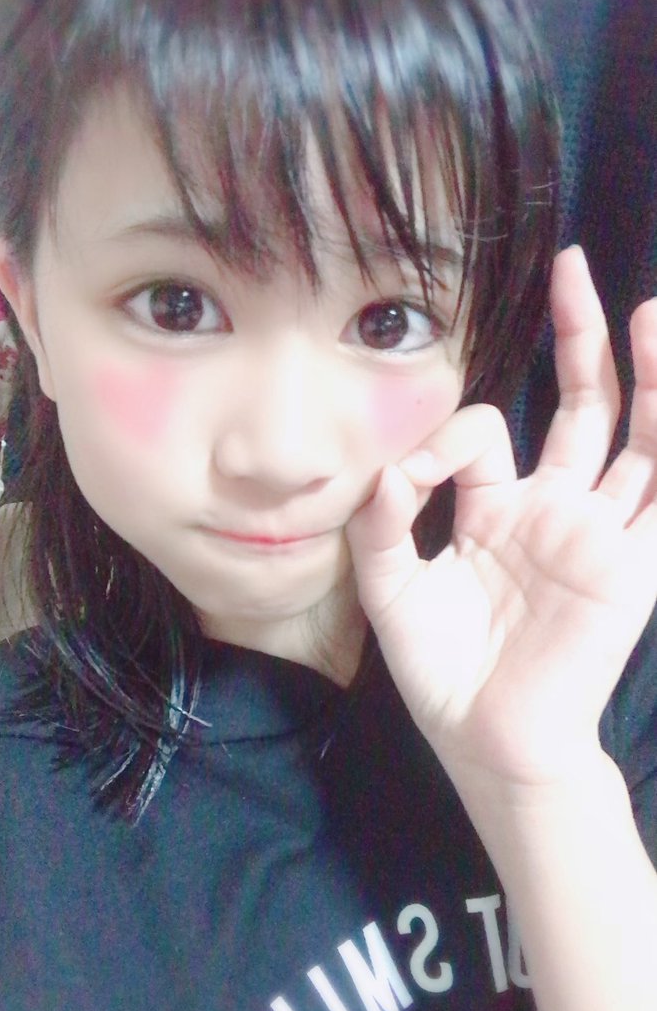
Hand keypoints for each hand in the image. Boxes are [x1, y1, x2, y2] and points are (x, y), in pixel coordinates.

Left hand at [347, 247, 656, 792]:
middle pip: (583, 407)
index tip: (409, 476)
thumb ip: (381, 524)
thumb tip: (389, 467)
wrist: (490, 742)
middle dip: (581, 338)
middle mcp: (556, 511)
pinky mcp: (633, 568)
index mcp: (497, 511)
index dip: (448, 433)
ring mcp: (600, 536)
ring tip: (651, 310)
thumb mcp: (390, 591)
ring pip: (638, 440)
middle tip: (577, 268)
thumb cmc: (441, 673)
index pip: (487, 433)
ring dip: (650, 376)